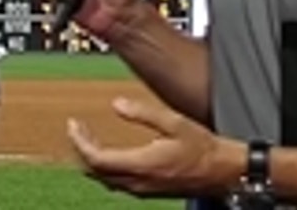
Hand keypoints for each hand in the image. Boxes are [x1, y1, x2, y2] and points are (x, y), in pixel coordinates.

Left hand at [68, 97, 243, 198]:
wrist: (223, 172)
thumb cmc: (202, 147)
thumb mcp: (174, 122)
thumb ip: (143, 113)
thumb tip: (117, 105)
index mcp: (142, 165)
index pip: (97, 159)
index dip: (80, 142)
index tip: (73, 125)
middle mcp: (138, 182)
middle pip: (96, 171)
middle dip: (81, 149)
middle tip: (77, 129)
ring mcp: (142, 190)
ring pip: (105, 179)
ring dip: (91, 160)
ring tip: (87, 138)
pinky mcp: (147, 191)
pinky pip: (116, 183)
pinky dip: (104, 168)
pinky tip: (107, 153)